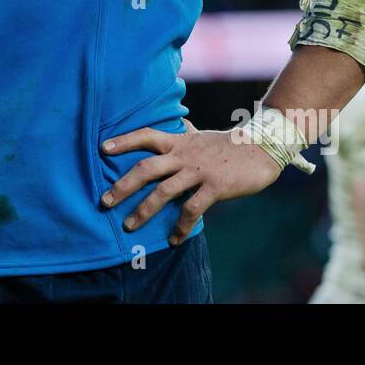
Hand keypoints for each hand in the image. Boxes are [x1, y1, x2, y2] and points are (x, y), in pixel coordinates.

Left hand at [100, 119, 281, 244]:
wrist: (261, 149)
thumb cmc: (229, 145)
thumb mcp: (202, 136)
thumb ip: (186, 133)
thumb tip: (179, 124)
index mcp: (179, 142)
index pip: (146, 135)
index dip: (124, 141)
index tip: (102, 148)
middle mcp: (184, 155)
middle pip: (146, 168)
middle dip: (122, 185)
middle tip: (104, 201)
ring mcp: (198, 171)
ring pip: (163, 191)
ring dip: (143, 210)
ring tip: (129, 225)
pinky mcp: (215, 187)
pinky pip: (192, 209)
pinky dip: (180, 226)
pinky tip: (173, 239)